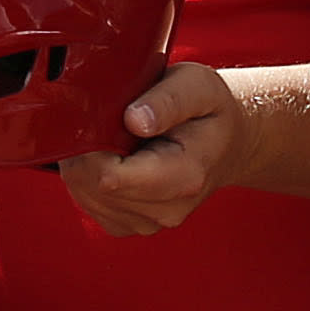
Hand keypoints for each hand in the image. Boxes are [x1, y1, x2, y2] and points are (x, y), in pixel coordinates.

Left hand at [55, 60, 246, 234]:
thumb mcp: (198, 86)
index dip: (91, 146)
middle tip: (108, 123)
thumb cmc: (210, 112)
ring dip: (86, 163)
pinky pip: (88, 202)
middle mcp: (166, 209)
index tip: (99, 119)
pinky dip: (89, 177)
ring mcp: (148, 222)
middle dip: (86, 151)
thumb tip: (133, 120)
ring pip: (83, 194)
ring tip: (116, 140)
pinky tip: (113, 157)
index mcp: (184, 176)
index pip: (110, 177)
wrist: (226, 145)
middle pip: (91, 186)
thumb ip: (168, 100)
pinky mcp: (130, 224)